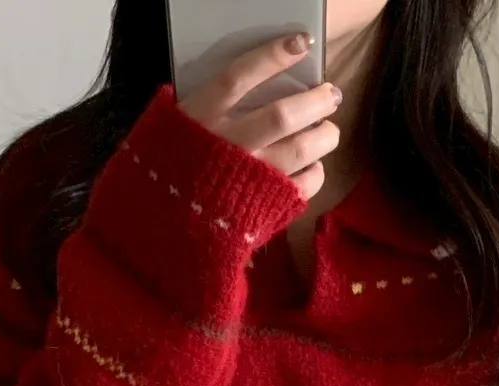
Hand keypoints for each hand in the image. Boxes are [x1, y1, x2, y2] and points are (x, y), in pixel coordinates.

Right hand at [179, 34, 341, 200]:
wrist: (166, 228)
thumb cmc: (170, 172)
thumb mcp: (173, 129)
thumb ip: (204, 107)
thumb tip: (246, 85)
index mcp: (200, 120)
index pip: (238, 78)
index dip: (271, 58)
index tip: (300, 44)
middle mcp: (228, 146)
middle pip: (280, 116)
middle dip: (314, 102)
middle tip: (331, 95)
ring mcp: (249, 179)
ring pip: (299, 150)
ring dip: (323, 137)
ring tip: (329, 131)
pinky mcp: (264, 207)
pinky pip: (301, 186)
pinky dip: (315, 174)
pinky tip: (314, 166)